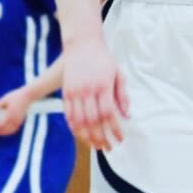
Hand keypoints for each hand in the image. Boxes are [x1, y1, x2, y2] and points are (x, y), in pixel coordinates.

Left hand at [0, 86, 31, 136]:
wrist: (28, 95)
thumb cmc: (15, 96)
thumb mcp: (3, 100)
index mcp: (10, 115)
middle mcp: (15, 120)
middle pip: (4, 131)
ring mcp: (19, 121)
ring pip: (9, 131)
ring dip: (1, 133)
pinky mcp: (20, 121)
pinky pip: (13, 129)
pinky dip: (7, 131)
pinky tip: (2, 129)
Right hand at [63, 34, 129, 149]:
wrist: (82, 44)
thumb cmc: (104, 60)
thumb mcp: (119, 74)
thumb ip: (123, 95)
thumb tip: (127, 116)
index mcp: (103, 85)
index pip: (109, 114)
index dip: (114, 129)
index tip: (120, 139)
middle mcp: (88, 90)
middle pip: (93, 121)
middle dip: (101, 137)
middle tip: (108, 148)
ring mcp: (75, 91)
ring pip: (79, 121)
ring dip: (87, 137)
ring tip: (95, 146)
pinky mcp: (66, 92)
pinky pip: (69, 114)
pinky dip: (74, 127)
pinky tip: (81, 135)